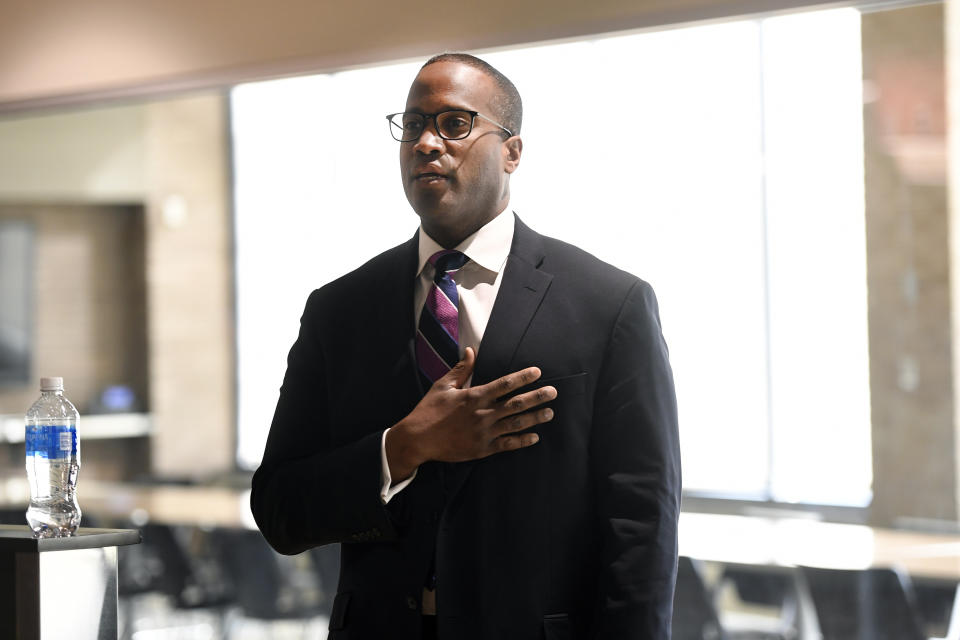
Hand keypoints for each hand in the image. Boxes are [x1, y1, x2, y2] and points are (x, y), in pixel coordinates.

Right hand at [385, 347, 556, 481]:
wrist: (418, 439)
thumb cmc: (429, 410)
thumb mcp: (443, 386)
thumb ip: (460, 369)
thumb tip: (471, 351)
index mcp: (474, 396)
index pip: (504, 384)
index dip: (522, 377)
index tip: (537, 372)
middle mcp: (482, 414)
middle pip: (516, 404)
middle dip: (537, 397)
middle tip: (553, 392)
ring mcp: (484, 433)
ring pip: (515, 424)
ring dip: (534, 418)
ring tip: (549, 413)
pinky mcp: (482, 449)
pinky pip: (507, 445)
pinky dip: (522, 441)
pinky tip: (535, 437)